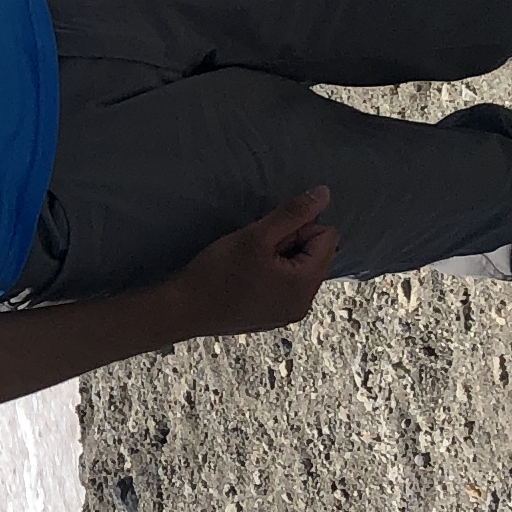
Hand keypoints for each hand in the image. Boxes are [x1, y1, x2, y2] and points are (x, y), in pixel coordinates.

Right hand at [165, 187, 337, 336]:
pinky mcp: (275, 318)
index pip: (327, 237)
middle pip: (317, 255)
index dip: (298, 228)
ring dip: (281, 259)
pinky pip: (287, 286)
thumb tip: (325, 193)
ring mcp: (290, 314)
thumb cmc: (218, 272)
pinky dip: (273, 276)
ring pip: (301, 269)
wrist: (183, 310)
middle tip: (257, 251)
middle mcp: (304, 303)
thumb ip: (293, 213)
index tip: (268, 238)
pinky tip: (247, 279)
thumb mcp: (256, 236)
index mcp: (305, 285)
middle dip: (291, 245)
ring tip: (251, 265)